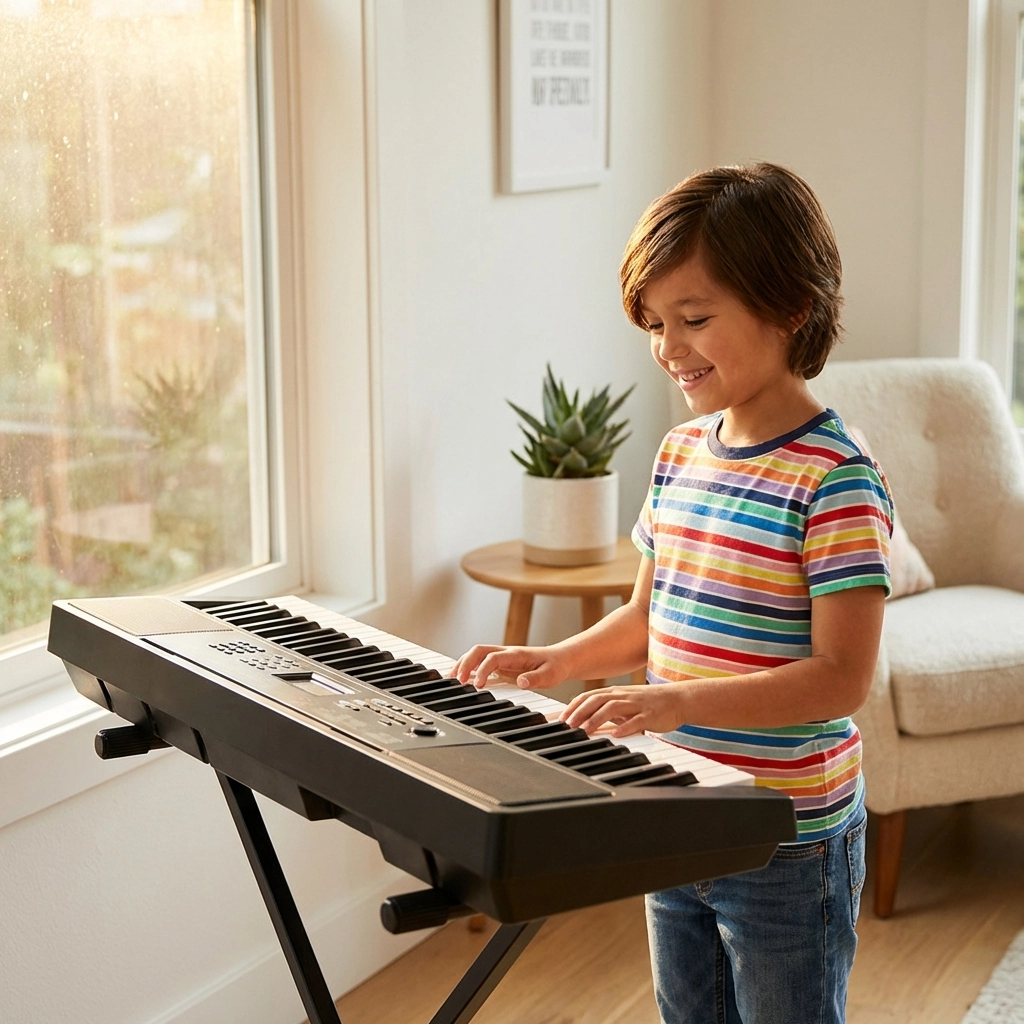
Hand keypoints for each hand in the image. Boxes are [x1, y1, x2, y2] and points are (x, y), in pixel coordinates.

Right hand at [451, 644, 571, 690]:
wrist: (561, 659)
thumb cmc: (555, 667)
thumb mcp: (550, 675)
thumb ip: (535, 679)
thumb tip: (521, 683)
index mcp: (516, 654)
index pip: (493, 658)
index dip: (482, 670)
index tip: (478, 685)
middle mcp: (506, 652)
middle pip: (479, 650)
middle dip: (465, 663)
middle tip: (457, 681)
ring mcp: (502, 656)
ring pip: (476, 654)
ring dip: (463, 663)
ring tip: (451, 679)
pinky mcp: (500, 663)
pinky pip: (480, 661)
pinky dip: (467, 666)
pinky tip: (460, 677)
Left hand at [559, 682, 686, 736]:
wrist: (678, 699)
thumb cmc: (648, 704)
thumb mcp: (624, 705)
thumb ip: (606, 711)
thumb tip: (584, 721)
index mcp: (615, 692)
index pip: (588, 696)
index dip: (573, 706)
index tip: (561, 719)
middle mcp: (623, 695)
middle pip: (597, 700)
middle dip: (580, 712)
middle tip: (567, 726)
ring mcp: (636, 704)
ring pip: (613, 707)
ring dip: (596, 718)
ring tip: (585, 730)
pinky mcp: (650, 714)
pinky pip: (636, 720)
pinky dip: (625, 726)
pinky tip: (616, 734)